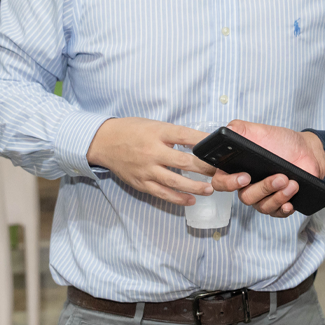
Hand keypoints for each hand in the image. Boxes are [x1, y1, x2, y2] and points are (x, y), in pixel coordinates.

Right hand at [86, 118, 216, 205]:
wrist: (103, 142)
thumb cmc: (132, 131)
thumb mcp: (154, 125)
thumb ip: (174, 134)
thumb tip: (200, 141)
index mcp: (158, 133)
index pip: (185, 136)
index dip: (204, 142)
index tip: (219, 147)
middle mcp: (152, 151)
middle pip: (184, 161)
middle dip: (204, 167)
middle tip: (220, 171)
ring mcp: (146, 169)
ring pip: (175, 181)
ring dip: (195, 186)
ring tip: (210, 188)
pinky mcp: (141, 183)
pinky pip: (162, 193)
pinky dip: (178, 198)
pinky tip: (191, 199)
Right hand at [210, 120, 324, 217]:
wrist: (306, 151)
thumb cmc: (281, 142)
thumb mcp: (260, 131)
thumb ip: (240, 129)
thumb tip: (227, 131)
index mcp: (237, 169)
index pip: (221, 182)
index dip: (229, 183)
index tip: (245, 177)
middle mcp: (247, 186)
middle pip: (245, 197)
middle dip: (264, 188)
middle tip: (281, 177)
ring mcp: (262, 197)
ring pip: (262, 206)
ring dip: (278, 196)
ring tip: (292, 183)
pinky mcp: (278, 204)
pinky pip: (276, 213)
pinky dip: (284, 209)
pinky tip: (291, 203)